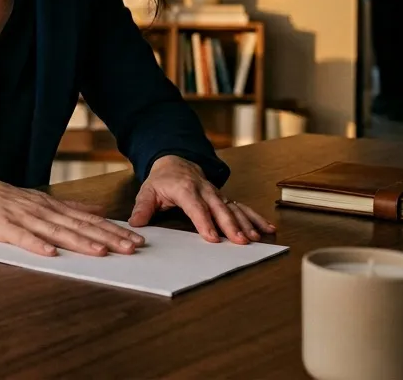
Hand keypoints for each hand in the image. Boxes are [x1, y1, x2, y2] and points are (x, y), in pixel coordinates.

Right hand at [0, 168, 144, 257]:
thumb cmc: (4, 198)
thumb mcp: (39, 199)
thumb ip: (68, 206)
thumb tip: (98, 208)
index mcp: (52, 206)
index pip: (88, 219)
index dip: (113, 230)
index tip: (135, 240)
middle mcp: (43, 210)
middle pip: (79, 226)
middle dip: (106, 237)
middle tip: (131, 248)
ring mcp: (23, 218)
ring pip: (56, 231)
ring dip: (79, 242)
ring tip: (101, 252)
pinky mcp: (3, 226)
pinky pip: (21, 237)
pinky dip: (36, 244)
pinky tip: (50, 253)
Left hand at [129, 155, 276, 243]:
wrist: (175, 162)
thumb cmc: (162, 180)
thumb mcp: (148, 191)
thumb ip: (143, 208)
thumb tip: (135, 223)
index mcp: (185, 189)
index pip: (196, 207)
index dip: (204, 222)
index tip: (211, 237)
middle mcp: (205, 190)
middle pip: (219, 209)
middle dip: (231, 225)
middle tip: (240, 241)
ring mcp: (217, 194)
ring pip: (234, 208)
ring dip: (246, 223)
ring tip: (255, 237)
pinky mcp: (224, 198)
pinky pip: (242, 207)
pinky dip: (255, 217)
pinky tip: (267, 228)